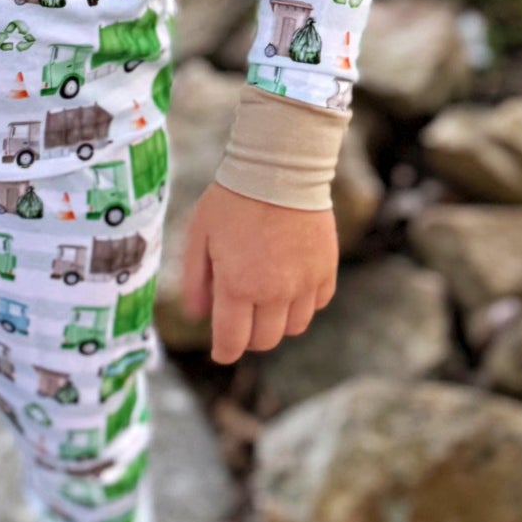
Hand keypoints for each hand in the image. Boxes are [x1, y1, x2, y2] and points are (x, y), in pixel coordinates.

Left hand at [181, 182, 338, 364]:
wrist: (279, 169)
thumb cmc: (231, 200)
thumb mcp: (199, 236)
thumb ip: (195, 280)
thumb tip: (197, 316)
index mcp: (237, 286)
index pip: (233, 341)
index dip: (224, 352)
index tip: (221, 351)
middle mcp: (273, 292)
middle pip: (264, 340)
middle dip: (248, 336)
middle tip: (240, 317)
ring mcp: (304, 283)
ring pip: (293, 328)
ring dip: (276, 322)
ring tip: (264, 298)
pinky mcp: (326, 270)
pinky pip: (317, 304)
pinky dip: (303, 303)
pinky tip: (290, 283)